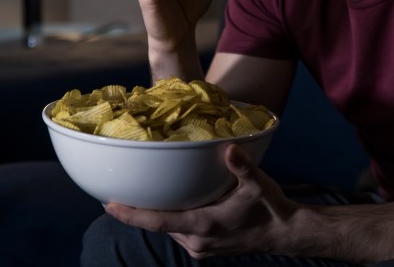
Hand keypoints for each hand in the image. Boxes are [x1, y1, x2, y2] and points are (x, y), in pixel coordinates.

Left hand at [104, 144, 296, 258]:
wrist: (285, 234)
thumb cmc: (271, 208)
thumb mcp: (259, 184)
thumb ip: (242, 167)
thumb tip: (229, 147)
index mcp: (204, 225)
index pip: (158, 222)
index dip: (131, 214)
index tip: (108, 204)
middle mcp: (197, 240)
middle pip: (157, 225)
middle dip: (136, 210)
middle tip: (116, 191)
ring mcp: (200, 247)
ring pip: (167, 228)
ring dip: (152, 215)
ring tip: (135, 196)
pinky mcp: (204, 247)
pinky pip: (177, 231)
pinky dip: (167, 218)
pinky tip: (165, 203)